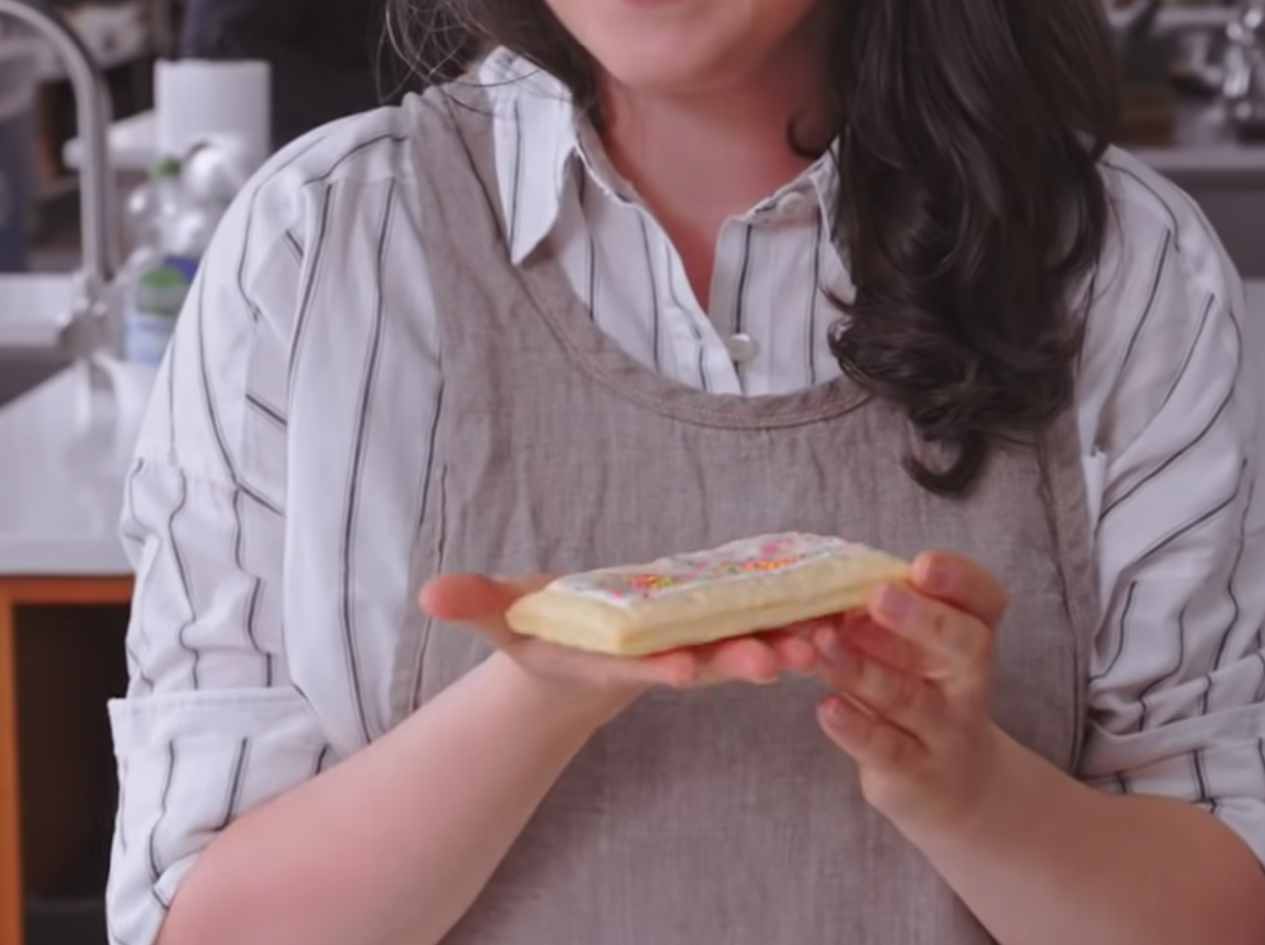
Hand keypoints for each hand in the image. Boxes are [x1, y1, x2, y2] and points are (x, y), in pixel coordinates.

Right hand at [419, 573, 823, 722]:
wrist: (579, 652)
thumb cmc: (541, 630)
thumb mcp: (504, 616)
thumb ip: (473, 603)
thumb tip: (427, 592)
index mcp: (613, 659)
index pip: (638, 669)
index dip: (661, 671)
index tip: (683, 672)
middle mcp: (662, 658)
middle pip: (705, 664)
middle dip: (738, 663)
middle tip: (775, 662)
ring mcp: (695, 647)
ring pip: (745, 649)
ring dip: (783, 648)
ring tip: (821, 644)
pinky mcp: (721, 629)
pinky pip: (765, 626)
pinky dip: (799, 622)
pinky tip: (837, 614)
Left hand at [811, 551, 1011, 836]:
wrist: (956, 787)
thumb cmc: (924, 692)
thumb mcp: (917, 650)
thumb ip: (886, 617)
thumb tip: (825, 582)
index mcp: (971, 633)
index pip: (985, 600)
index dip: (960, 579)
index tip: (922, 564)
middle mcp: (967, 679)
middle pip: (964, 644)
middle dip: (922, 618)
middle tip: (878, 596)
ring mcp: (945, 729)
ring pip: (908, 697)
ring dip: (863, 669)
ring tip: (822, 644)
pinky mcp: (915, 771)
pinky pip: (886, 747)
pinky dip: (855, 728)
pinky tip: (826, 708)